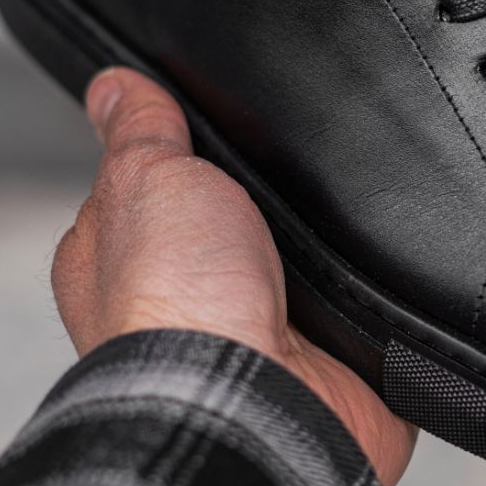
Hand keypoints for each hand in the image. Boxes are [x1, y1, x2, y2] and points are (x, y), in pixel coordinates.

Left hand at [52, 67, 416, 485]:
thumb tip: (112, 84)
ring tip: (339, 206)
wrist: (256, 402)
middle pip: (244, 212)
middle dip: (271, 189)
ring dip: (326, 234)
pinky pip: (363, 296)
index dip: (189, 146)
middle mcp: (196, 294)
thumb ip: (141, 132)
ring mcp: (266, 325)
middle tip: (293, 161)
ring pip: (307, 251)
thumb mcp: (146, 180)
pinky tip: (372, 256)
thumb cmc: (176, 305)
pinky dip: (373, 276)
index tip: (218, 116)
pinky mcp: (330, 352)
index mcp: (134, 255)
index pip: (165, 180)